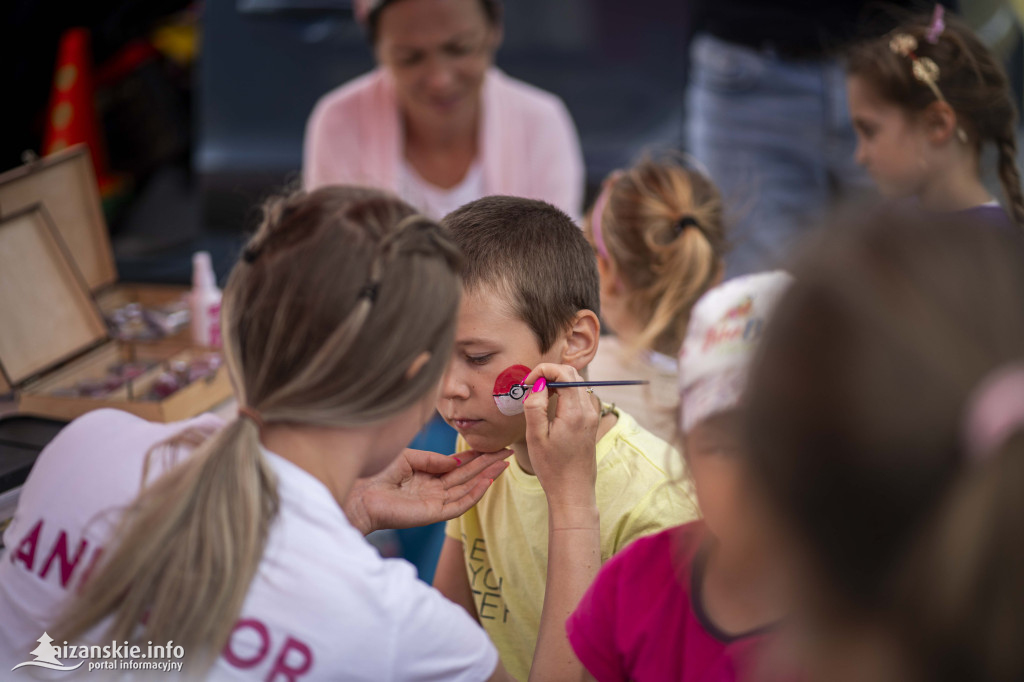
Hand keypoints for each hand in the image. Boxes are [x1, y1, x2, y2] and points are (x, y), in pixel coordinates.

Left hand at [344, 448, 510, 534]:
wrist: (362, 496)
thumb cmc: (379, 475)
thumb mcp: (408, 458)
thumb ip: (433, 459)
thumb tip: (457, 461)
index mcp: (428, 475)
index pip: (458, 466)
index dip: (476, 456)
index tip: (492, 446)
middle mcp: (435, 489)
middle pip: (468, 476)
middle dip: (488, 464)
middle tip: (507, 452)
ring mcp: (436, 502)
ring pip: (468, 489)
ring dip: (487, 477)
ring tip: (504, 464)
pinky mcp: (435, 514)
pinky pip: (460, 504)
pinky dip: (475, 493)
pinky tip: (487, 482)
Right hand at [522, 364, 599, 515]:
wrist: (573, 491)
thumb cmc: (552, 467)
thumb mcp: (536, 437)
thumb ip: (535, 406)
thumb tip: (538, 384)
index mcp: (575, 412)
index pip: (564, 373)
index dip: (543, 371)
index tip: (527, 384)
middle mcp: (588, 410)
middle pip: (572, 373)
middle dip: (549, 373)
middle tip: (531, 387)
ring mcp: (592, 415)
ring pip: (576, 382)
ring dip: (556, 381)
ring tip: (538, 395)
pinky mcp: (591, 420)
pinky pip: (579, 395)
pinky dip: (564, 391)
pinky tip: (551, 404)